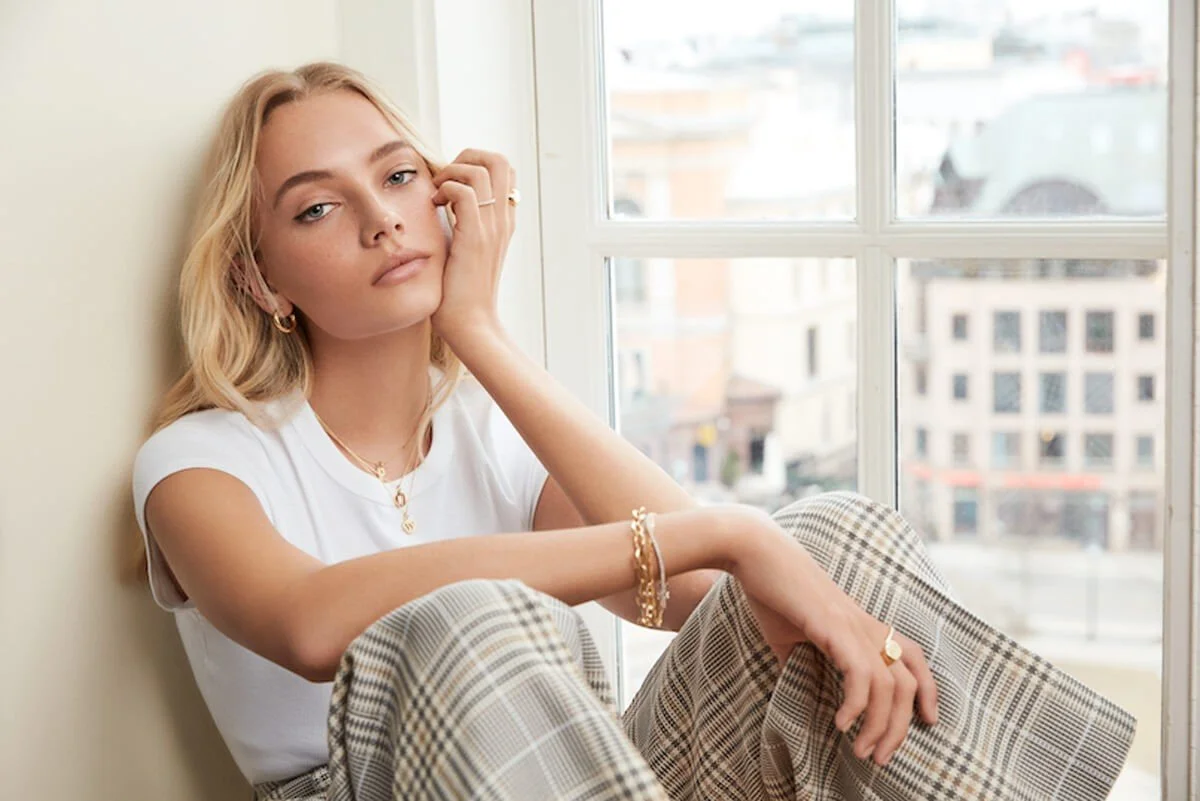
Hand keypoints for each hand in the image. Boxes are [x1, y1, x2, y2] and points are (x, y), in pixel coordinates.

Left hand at [429, 149, 516, 343]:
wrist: (470, 323)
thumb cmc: (460, 293)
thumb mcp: (465, 251)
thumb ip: (462, 225)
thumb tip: (443, 204)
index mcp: (503, 221)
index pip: (504, 169)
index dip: (476, 163)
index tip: (452, 183)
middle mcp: (502, 219)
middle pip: (499, 160)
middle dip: (466, 157)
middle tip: (445, 179)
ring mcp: (492, 227)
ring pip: (482, 170)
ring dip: (452, 172)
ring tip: (438, 194)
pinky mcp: (475, 237)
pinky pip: (465, 192)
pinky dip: (447, 189)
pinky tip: (435, 206)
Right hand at [730, 515, 938, 766]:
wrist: (756, 553)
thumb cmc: (770, 591)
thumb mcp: (789, 636)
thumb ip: (801, 661)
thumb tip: (797, 688)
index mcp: (860, 624)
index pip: (912, 656)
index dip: (928, 689)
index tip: (926, 720)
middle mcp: (865, 625)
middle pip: (906, 682)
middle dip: (899, 727)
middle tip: (881, 757)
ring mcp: (852, 625)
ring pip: (888, 684)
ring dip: (879, 725)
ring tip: (862, 751)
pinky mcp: (833, 626)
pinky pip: (860, 673)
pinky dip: (856, 704)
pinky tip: (841, 723)